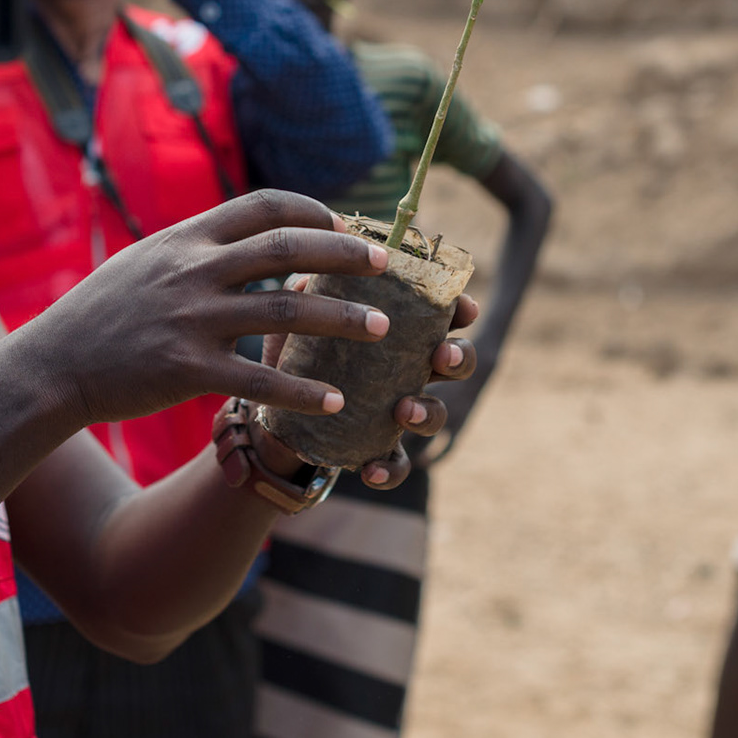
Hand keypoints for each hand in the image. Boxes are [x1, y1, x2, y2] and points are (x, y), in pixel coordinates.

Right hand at [17, 191, 409, 430]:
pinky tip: (335, 403)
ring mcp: (190, 321)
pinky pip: (258, 382)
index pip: (262, 205)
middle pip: (285, 250)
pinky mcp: (186, 371)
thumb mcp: (145, 261)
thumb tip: (245, 234)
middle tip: (387, 265)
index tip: (345, 224)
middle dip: (344, 255)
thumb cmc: (101, 314)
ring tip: (382, 330)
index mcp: (185, 238)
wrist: (52, 365)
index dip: (312, 211)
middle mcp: (192, 271)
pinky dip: (301, 393)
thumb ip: (195, 247)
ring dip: (341, 320)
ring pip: (284, 316)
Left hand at [261, 278, 478, 489]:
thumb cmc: (297, 354)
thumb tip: (306, 266)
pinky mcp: (378, 451)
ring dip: (429, 412)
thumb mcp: (298, 318)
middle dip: (459, 359)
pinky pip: (398, 467)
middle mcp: (408, 373)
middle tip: (440, 357)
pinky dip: (390, 471)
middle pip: (457, 363)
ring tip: (405, 411)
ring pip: (437, 415)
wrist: (273, 415)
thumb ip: (306, 290)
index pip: (443, 316)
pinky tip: (371, 470)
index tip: (464, 308)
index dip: (461, 311)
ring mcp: (398, 414)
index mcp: (400, 334)